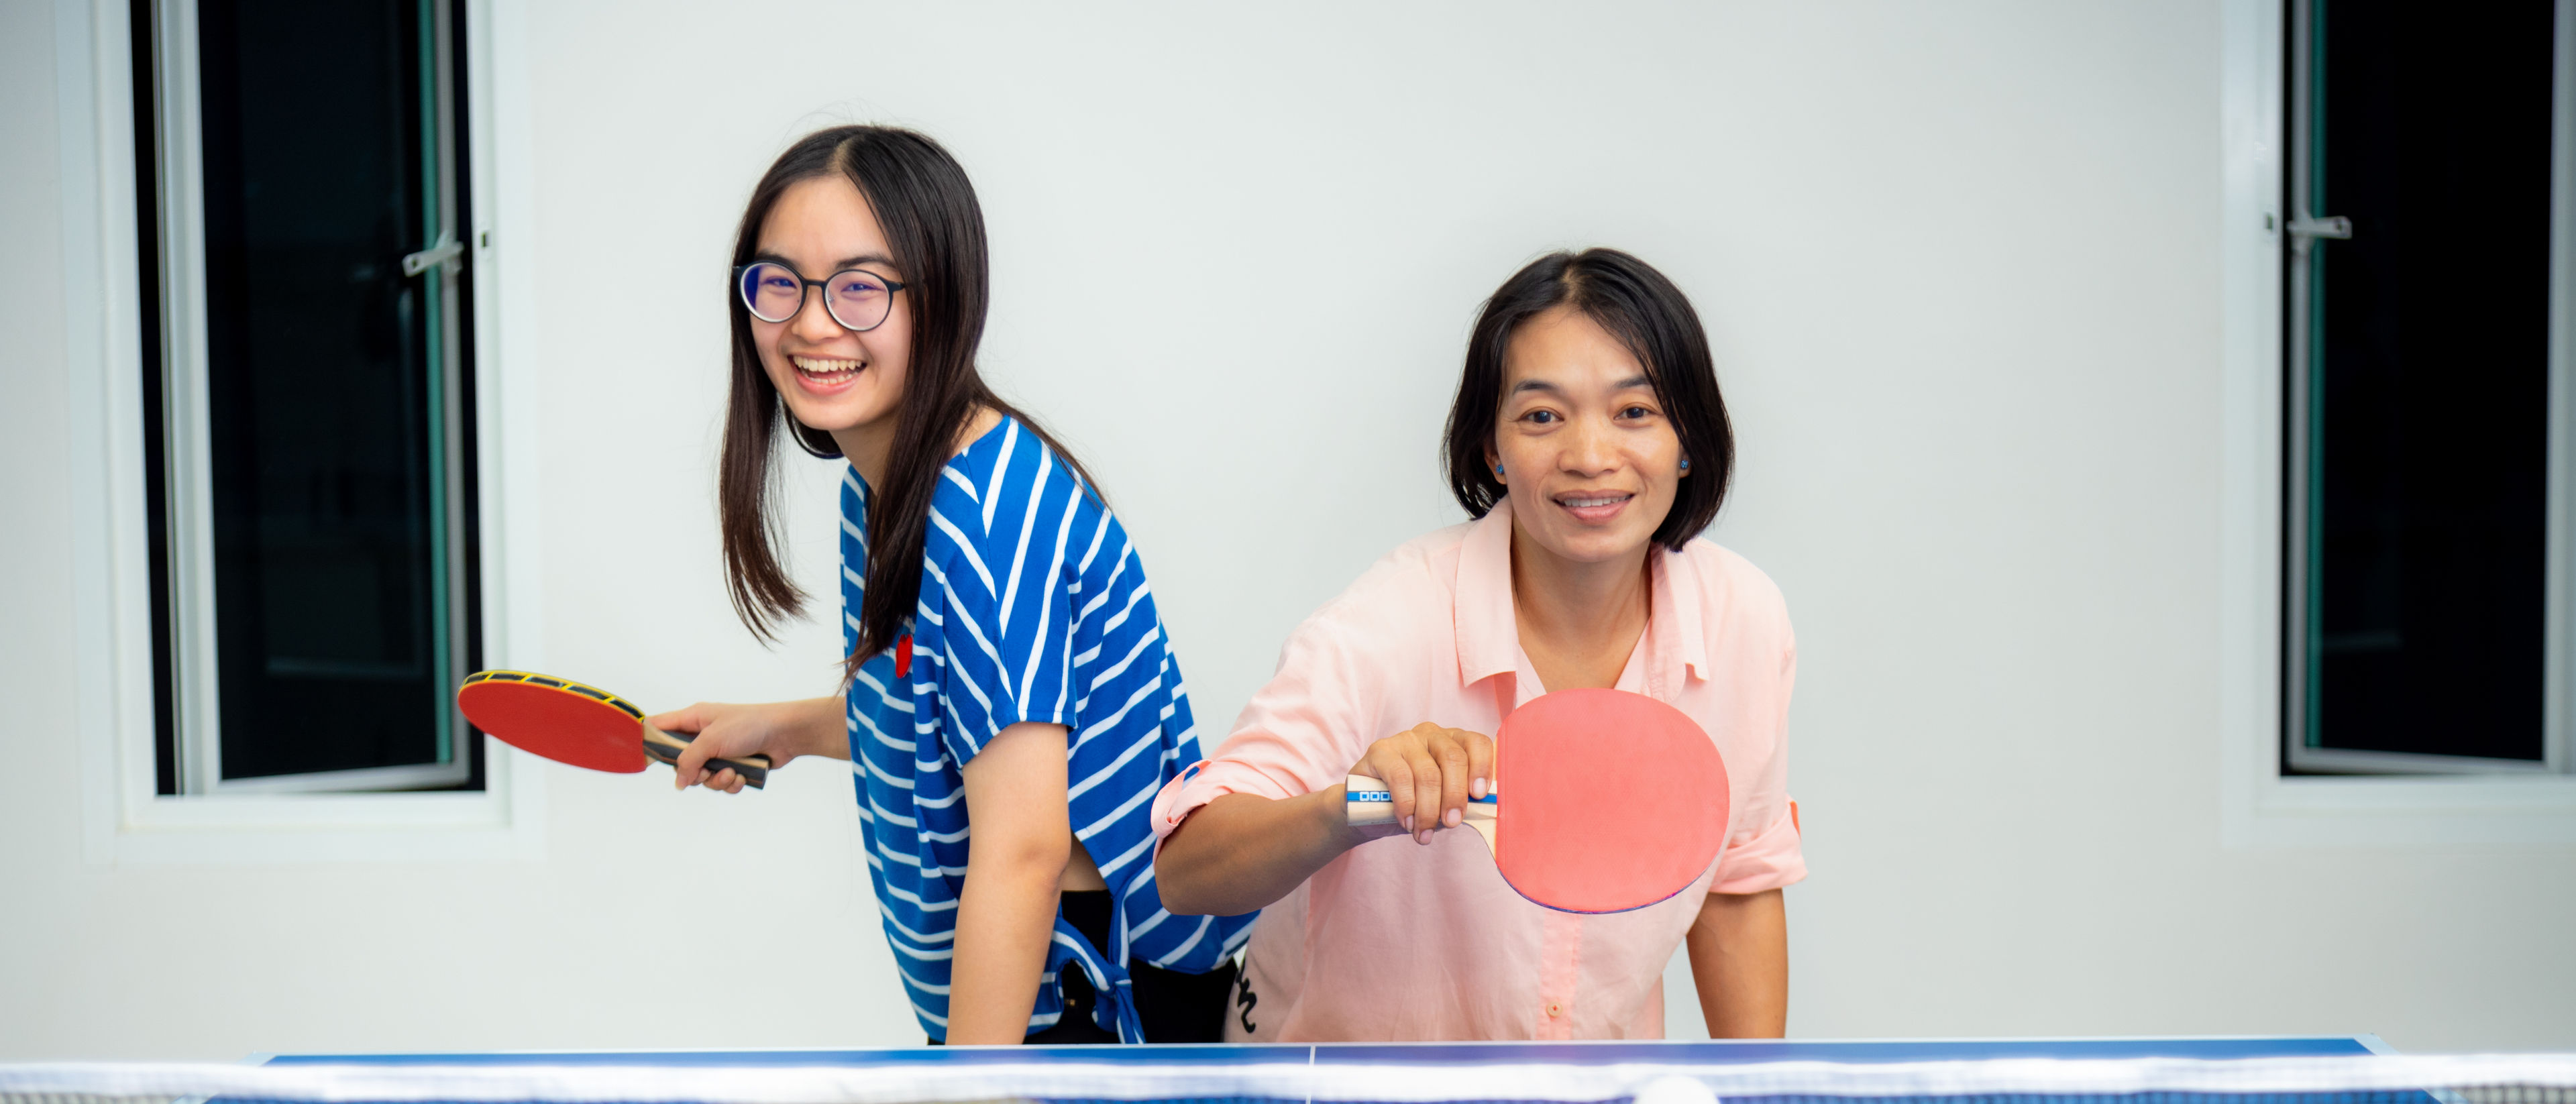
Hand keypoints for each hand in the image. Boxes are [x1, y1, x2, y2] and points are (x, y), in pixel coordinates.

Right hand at [647, 699, 818, 793]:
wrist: (786, 734)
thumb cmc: (750, 725)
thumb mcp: (712, 740)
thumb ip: (689, 760)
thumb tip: (679, 782)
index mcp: (693, 719)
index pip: (659, 728)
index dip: (649, 743)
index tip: (645, 760)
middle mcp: (703, 735)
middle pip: (680, 762)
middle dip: (693, 773)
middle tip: (705, 771)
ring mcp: (719, 751)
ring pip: (702, 777)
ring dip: (716, 781)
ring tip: (731, 772)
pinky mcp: (734, 765)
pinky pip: (721, 783)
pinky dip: (730, 784)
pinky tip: (741, 776)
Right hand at [1350, 722, 1493, 846]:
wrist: (1367, 805)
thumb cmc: (1415, 801)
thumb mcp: (1443, 800)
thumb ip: (1462, 799)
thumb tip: (1482, 808)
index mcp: (1454, 741)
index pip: (1477, 743)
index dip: (1482, 768)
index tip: (1478, 796)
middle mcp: (1431, 734)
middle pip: (1453, 758)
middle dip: (1454, 796)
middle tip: (1451, 823)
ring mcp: (1405, 739)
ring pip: (1427, 773)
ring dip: (1428, 810)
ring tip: (1424, 833)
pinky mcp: (1380, 750)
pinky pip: (1400, 777)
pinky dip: (1406, 805)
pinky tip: (1406, 821)